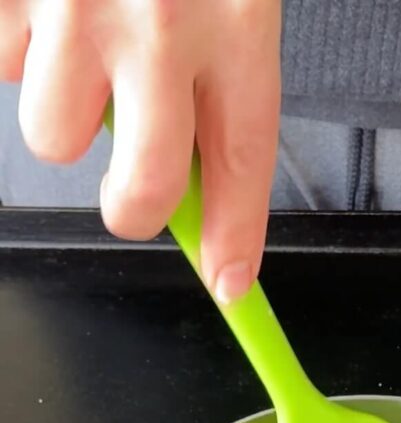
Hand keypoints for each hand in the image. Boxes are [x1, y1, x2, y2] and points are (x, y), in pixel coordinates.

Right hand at [0, 0, 280, 303]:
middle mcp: (159, 23)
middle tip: (131, 190)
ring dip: (66, 112)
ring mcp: (76, 8)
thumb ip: (217, 69)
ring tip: (83, 45)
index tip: (230, 281)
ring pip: (55, 138)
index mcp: (237, 18)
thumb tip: (190, 174)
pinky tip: (49, 7)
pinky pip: (6, 68)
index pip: (242, 163)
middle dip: (133, 209)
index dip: (235, 236)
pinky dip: (22, 50)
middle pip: (143, 188)